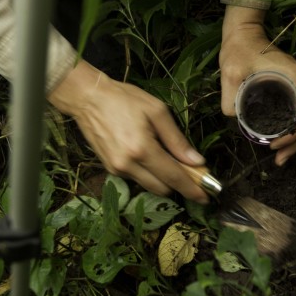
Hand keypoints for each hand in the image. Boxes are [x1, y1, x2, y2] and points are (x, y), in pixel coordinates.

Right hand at [47, 60, 208, 203]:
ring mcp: (116, 169)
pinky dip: (147, 172)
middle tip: (188, 169)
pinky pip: (135, 178)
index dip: (192, 189)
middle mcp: (128, 165)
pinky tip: (146, 153)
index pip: (173, 177)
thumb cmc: (125, 99)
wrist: (88, 98)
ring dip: (162, 178)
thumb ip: (177, 139)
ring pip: (148, 185)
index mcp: (142, 149)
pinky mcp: (109, 168)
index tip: (206, 197)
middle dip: (178, 183)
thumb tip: (196, 161)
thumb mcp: (156, 111)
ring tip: (166, 157)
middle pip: (162, 188)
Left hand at [219, 6, 295, 165]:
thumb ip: (229, 98)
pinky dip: (288, 126)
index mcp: (295, 79)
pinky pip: (293, 111)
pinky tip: (277, 137)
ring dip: (293, 138)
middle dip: (294, 143)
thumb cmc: (238, 49)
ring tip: (279, 156)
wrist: (243, 33)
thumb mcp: (231, 73)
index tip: (274, 146)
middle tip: (279, 160)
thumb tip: (233, 119)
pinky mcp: (288, 85)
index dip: (292, 135)